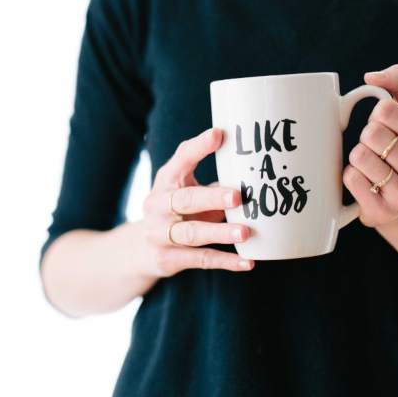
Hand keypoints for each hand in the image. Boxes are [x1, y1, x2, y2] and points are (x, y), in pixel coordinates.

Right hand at [138, 128, 253, 276]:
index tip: (219, 134)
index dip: (199, 147)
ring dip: (220, 232)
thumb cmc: (177, 212)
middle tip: (238, 196)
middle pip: (185, 200)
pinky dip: (225, 261)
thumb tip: (257, 174)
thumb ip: (214, 183)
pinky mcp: (168, 259)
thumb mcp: (188, 190)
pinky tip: (247, 262)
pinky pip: (200, 259)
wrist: (141, 250)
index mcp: (166, 180)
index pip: (181, 159)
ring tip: (245, 232)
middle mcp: (158, 205)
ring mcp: (159, 233)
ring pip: (192, 233)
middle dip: (212, 198)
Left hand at [342, 64, 397, 226]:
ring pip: (359, 157)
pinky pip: (350, 179)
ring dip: (357, 157)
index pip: (386, 111)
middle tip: (378, 148)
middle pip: (371, 134)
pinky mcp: (383, 213)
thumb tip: (372, 77)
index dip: (377, 114)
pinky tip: (365, 182)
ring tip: (372, 165)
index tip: (386, 125)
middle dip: (366, 136)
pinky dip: (350, 175)